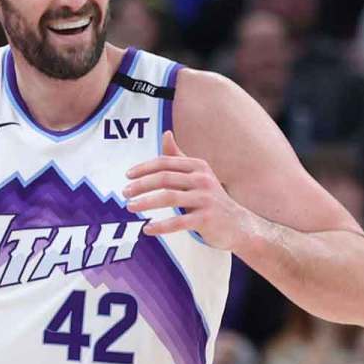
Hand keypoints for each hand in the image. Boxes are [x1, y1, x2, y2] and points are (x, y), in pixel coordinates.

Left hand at [123, 130, 252, 249]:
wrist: (238, 224)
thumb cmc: (211, 198)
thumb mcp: (198, 175)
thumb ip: (179, 158)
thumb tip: (166, 134)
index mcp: (198, 166)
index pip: (166, 163)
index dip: (144, 168)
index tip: (127, 175)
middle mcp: (203, 179)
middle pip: (165, 178)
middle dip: (141, 185)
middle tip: (124, 193)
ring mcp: (206, 199)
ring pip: (169, 198)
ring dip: (146, 202)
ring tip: (130, 207)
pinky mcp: (207, 219)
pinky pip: (179, 222)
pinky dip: (161, 226)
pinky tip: (147, 229)